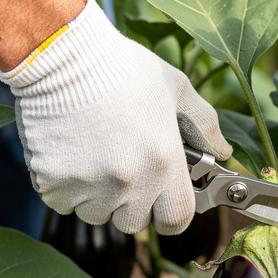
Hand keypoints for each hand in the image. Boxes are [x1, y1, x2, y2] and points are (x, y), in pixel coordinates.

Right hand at [0, 0, 231, 234]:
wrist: (61, 55)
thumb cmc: (121, 68)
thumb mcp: (175, 88)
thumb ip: (204, 125)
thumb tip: (224, 151)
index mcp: (164, 161)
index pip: (176, 220)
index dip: (171, 216)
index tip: (164, 206)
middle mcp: (129, 180)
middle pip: (134, 222)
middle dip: (131, 203)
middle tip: (123, 167)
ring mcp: (89, 185)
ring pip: (97, 214)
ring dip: (97, 197)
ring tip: (94, 155)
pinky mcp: (53, 183)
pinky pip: (63, 203)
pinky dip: (65, 188)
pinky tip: (69, 154)